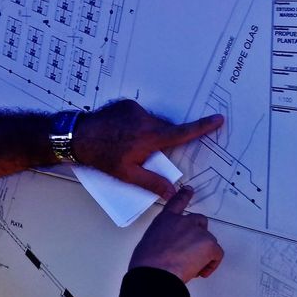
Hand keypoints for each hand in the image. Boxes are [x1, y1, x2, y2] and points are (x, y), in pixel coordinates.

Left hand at [72, 99, 222, 198]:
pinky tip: (121, 132)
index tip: (218, 119)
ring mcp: (135, 109)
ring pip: (151, 121)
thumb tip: (172, 192)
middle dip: (161, 140)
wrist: (78, 136)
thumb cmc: (102, 157)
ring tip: (127, 143)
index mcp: (151, 137)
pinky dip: (135, 122)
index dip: (203, 127)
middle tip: (143, 153)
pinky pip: (138, 113)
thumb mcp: (127, 175)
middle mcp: (146, 119)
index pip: (183, 133)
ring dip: (146, 131)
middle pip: (165, 129)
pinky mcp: (125, 104)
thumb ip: (152, 183)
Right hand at [128, 186, 223, 282]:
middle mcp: (183, 221)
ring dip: (203, 252)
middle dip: (199, 235)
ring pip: (209, 241)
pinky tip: (201, 271)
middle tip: (192, 250)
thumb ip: (163, 238)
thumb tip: (169, 248)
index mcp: (165, 220)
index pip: (176, 202)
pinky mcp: (208, 244)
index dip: (184, 195)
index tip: (188, 190)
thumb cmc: (147, 262)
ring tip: (191, 266)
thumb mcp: (149, 242)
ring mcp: (197, 232)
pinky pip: (217, 254)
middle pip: (200, 221)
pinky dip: (212, 264)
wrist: (155, 273)